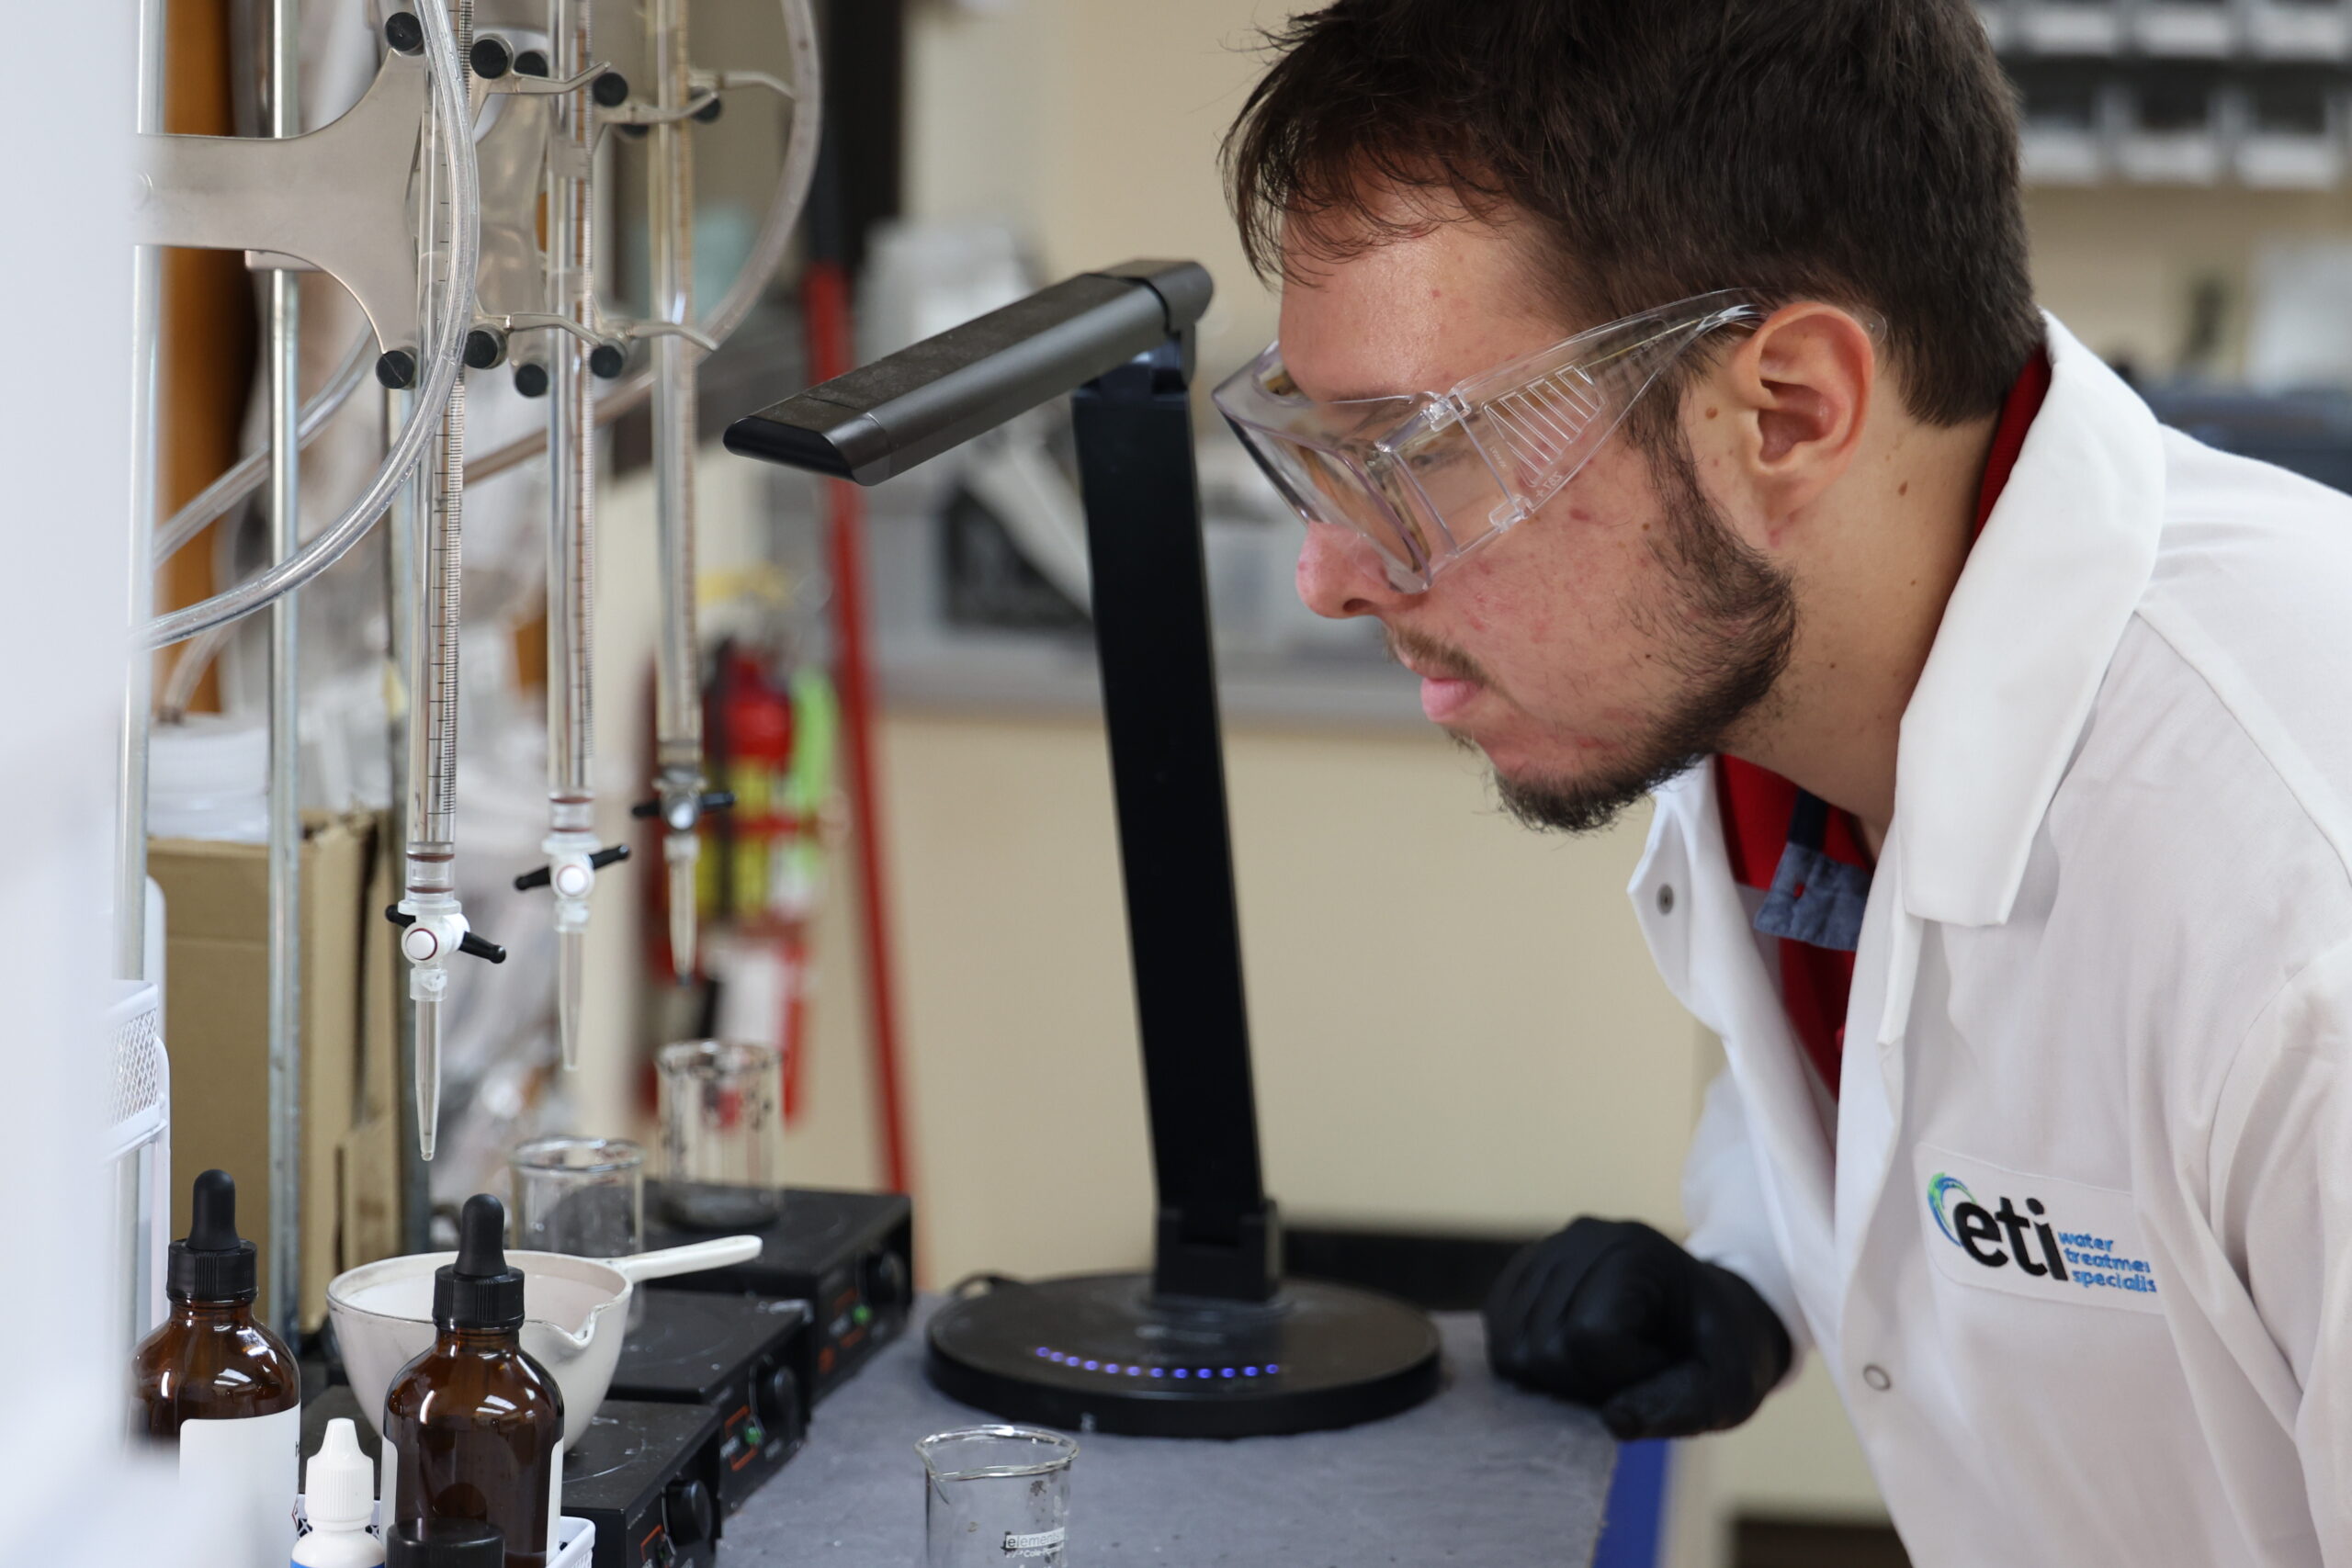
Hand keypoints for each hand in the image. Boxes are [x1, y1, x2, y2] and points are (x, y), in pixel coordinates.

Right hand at [1484, 1217, 1791, 1439]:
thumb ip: (1679, 1406)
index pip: (1588, 1338)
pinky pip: (1497, 1330)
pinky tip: (1575, 1354)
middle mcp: (1581, 1238)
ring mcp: (1547, 1249)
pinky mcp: (1525, 1269)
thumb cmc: (1721, 1349)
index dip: (1623, 1377)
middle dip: (1585, 1381)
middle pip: (1541, 1345)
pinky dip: (1529, 1358)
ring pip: (1510, 1345)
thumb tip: (1614, 1420)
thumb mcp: (1726, 1387)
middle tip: (1633, 1371)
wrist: (1712, 1314)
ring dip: (1557, 1374)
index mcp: (1635, 1252)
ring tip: (1607, 1361)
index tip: (1661, 1366)